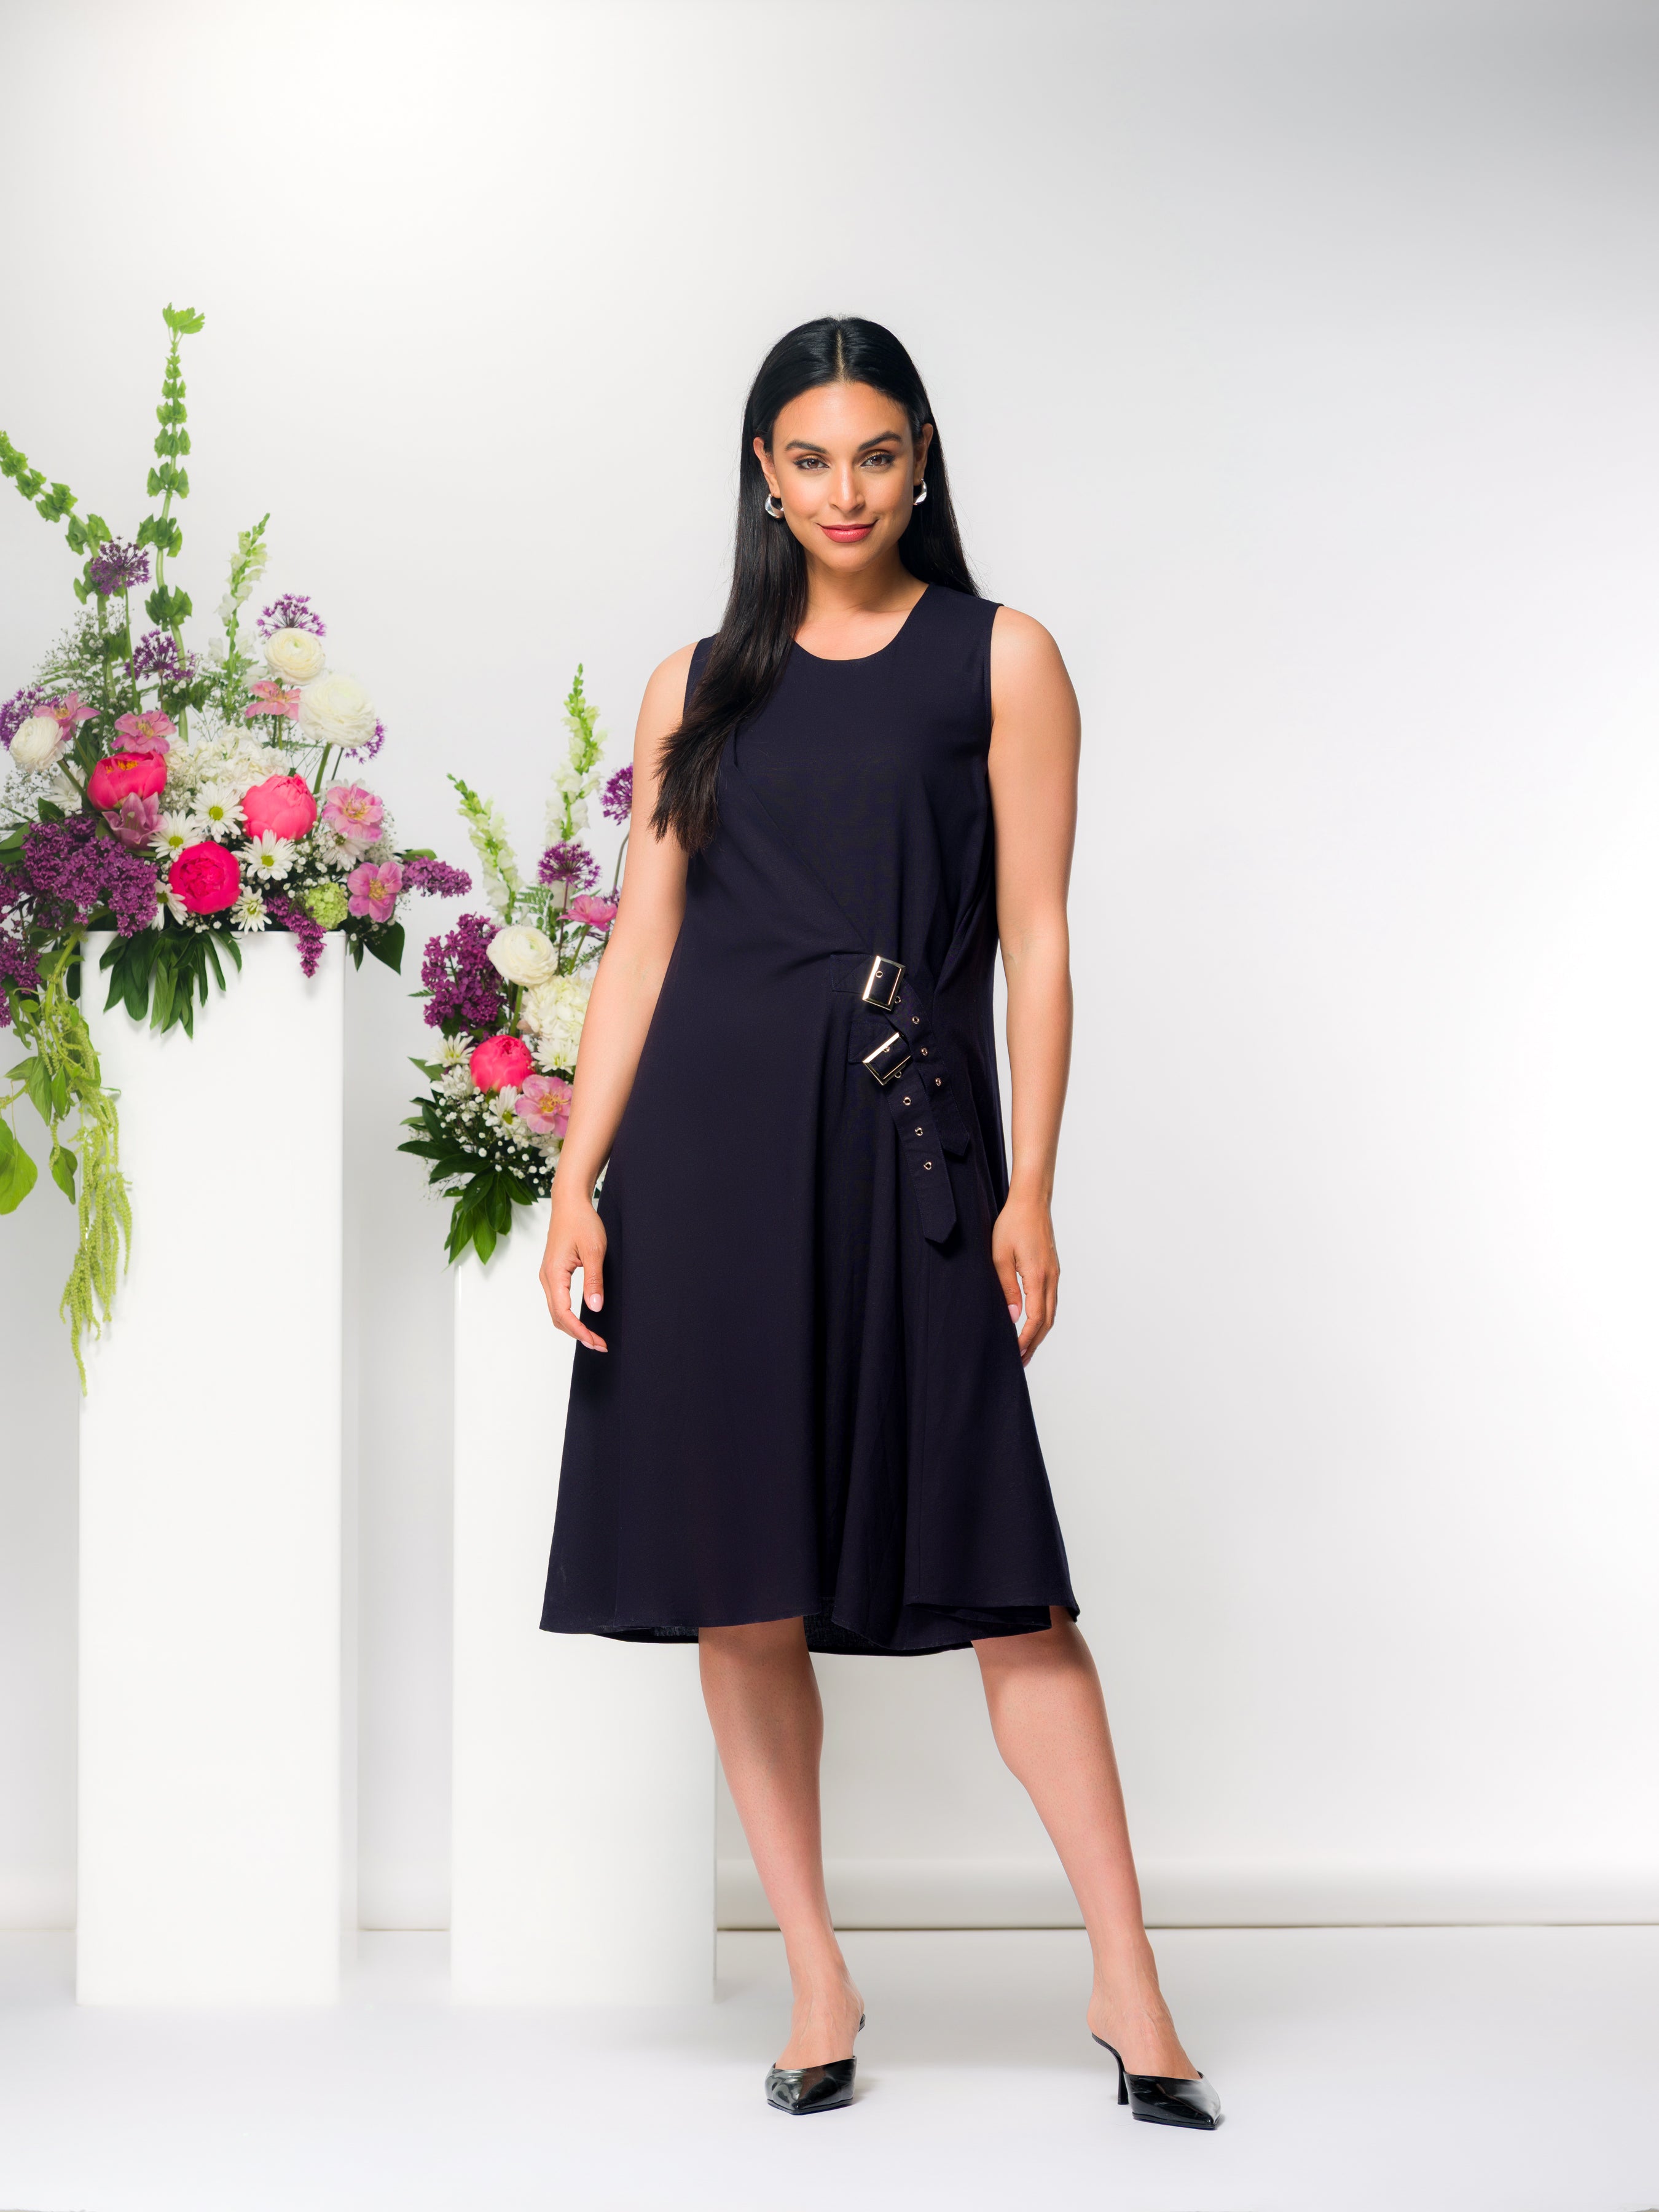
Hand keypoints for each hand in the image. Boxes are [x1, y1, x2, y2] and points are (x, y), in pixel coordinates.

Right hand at [540, 1188, 608, 1350]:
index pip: (563, 1313)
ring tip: (594, 1337)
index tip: (596, 1342)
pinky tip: (583, 1320)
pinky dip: (569, 1315)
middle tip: (600, 1345)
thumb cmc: (582, 1222)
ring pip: (557, 1311)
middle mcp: (547, 1278)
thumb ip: (594, 1281)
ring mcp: (548, 1276)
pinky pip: (558, 1301)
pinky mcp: (553, 1273)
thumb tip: (594, 1307)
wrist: (569, 1203)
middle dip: (578, 1334)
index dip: (580, 1332)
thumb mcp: (594, 1251)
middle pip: (557, 1317)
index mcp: (554, 1274)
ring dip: (573, 1327)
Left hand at [992, 1191, 1058, 1364]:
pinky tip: (1033, 1323)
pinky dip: (1043, 1317)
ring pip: (1051, 1312)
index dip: (1026, 1339)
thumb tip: (1011, 1316)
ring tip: (1026, 1348)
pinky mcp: (1052, 1269)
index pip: (1035, 1319)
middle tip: (1021, 1361)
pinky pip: (1050, 1300)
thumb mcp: (1000, 1256)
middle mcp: (1050, 1278)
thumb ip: (1006, 1288)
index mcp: (1037, 1277)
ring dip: (1040, 1332)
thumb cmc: (1012, 1225)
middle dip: (1034, 1343)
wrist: (1031, 1201)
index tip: (1015, 1353)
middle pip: (1047, 1321)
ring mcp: (1054, 1274)